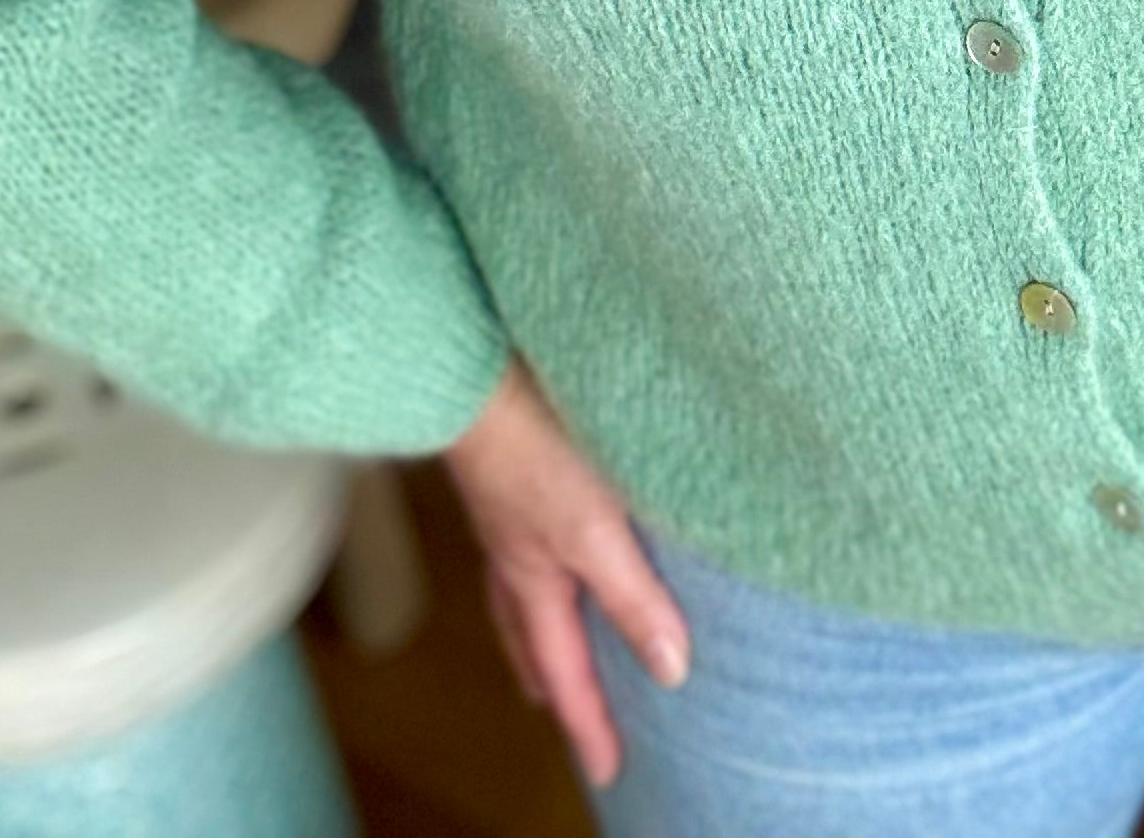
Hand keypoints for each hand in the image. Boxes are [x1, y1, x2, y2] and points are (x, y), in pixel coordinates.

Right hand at [441, 352, 691, 789]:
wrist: (473, 371)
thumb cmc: (529, 449)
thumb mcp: (592, 532)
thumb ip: (631, 598)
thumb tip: (671, 669)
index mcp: (535, 580)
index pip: (566, 670)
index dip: (589, 722)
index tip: (609, 771)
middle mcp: (515, 553)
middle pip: (530, 635)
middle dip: (549, 675)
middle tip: (559, 705)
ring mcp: (508, 508)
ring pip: (521, 586)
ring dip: (538, 619)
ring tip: (551, 630)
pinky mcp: (513, 463)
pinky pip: (522, 534)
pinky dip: (534, 556)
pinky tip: (546, 528)